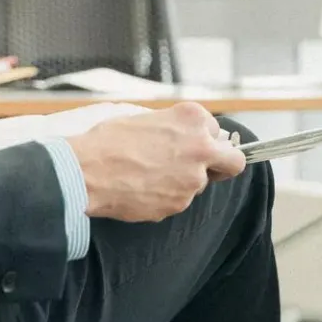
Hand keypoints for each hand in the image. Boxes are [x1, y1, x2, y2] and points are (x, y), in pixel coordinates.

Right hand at [66, 103, 246, 222]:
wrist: (88, 171)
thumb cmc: (109, 141)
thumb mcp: (147, 118)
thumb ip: (176, 128)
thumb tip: (187, 138)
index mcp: (193, 119)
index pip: (217, 131)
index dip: (203, 139)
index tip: (194, 144)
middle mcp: (201, 147)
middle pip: (233, 161)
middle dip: (223, 165)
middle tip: (204, 167)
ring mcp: (193, 178)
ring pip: (200, 183)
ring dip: (184, 182)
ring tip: (150, 175)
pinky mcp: (180, 203)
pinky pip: (179, 200)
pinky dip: (166, 196)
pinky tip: (143, 188)